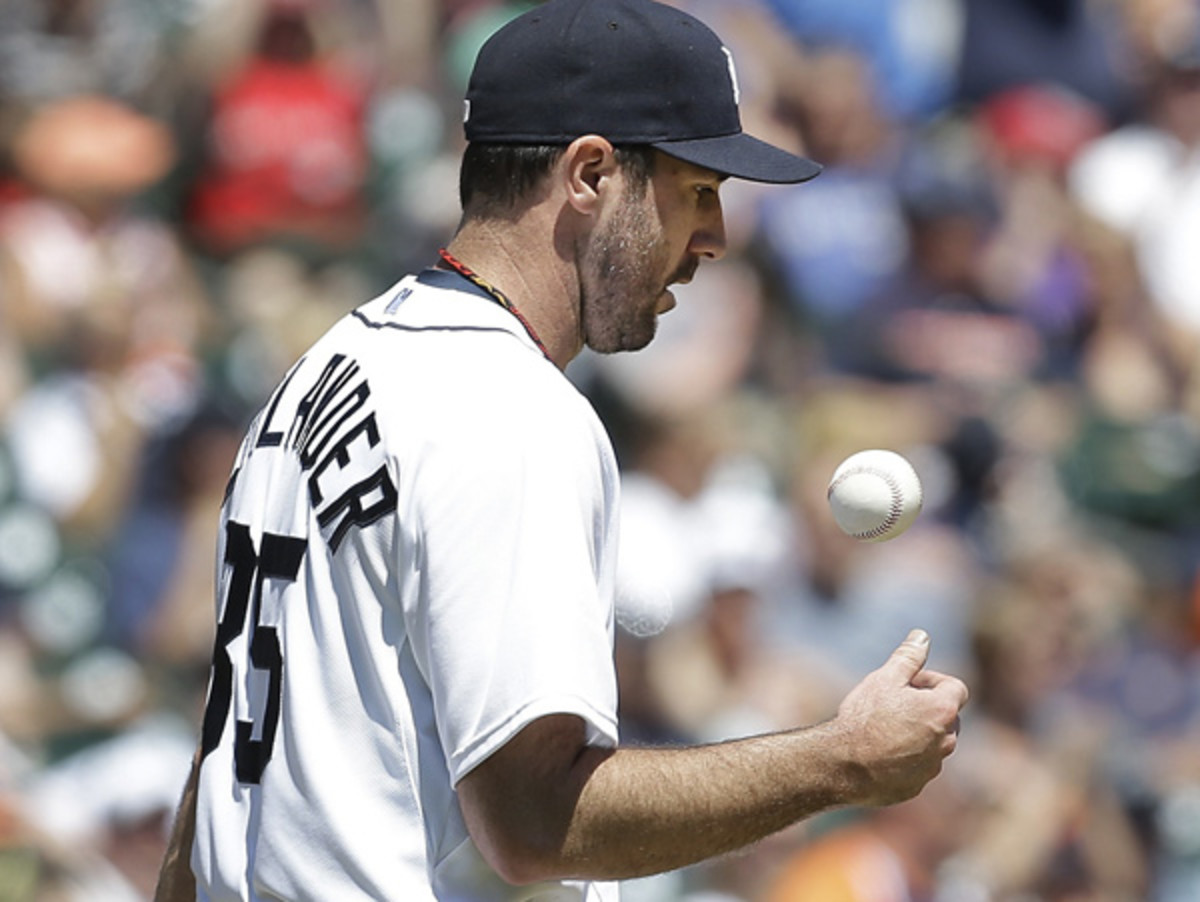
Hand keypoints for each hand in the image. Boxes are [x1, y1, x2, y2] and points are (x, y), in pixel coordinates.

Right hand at [831, 629, 967, 806]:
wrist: (842, 764)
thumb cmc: (864, 717)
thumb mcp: (884, 678)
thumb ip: (908, 657)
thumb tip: (922, 636)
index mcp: (942, 710)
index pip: (956, 688)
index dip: (933, 681)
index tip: (908, 683)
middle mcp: (946, 740)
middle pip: (947, 716)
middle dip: (927, 707)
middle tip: (894, 703)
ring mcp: (932, 766)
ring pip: (934, 743)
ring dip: (918, 733)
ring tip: (884, 728)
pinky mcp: (917, 785)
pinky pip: (919, 766)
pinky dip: (907, 757)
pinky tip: (879, 752)